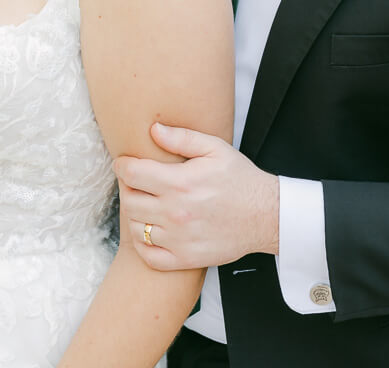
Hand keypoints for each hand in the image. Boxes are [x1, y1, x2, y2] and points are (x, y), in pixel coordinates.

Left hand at [114, 123, 279, 269]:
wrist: (265, 216)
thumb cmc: (239, 179)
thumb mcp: (214, 148)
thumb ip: (181, 137)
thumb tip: (153, 129)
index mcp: (180, 183)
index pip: (132, 174)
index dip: (122, 165)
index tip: (125, 163)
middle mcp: (176, 212)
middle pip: (130, 201)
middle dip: (128, 189)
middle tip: (136, 182)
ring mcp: (179, 239)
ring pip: (136, 228)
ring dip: (135, 215)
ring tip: (146, 203)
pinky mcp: (186, 259)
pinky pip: (149, 256)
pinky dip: (143, 244)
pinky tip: (150, 230)